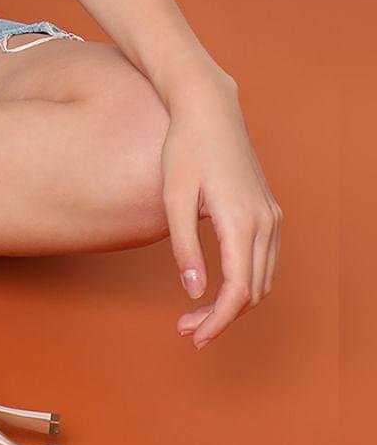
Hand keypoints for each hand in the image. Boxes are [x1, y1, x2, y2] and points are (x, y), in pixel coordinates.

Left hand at [161, 78, 281, 349]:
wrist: (209, 109)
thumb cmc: (184, 148)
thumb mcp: (173, 197)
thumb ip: (184, 247)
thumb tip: (194, 291)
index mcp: (240, 222)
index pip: (237, 291)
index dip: (218, 321)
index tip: (194, 335)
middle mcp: (264, 222)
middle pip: (253, 292)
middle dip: (222, 317)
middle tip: (186, 328)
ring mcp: (271, 216)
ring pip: (263, 279)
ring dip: (235, 303)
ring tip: (195, 313)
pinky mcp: (268, 210)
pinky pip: (265, 260)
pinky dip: (246, 282)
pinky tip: (217, 287)